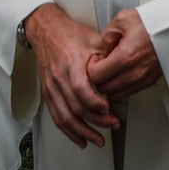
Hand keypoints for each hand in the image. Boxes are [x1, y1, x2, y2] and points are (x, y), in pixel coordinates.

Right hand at [25, 4, 119, 147]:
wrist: (46, 30)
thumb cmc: (70, 34)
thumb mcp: (94, 39)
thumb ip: (107, 56)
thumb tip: (122, 70)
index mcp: (71, 62)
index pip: (81, 89)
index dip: (95, 102)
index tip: (109, 108)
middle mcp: (59, 77)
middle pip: (76, 107)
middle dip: (96, 121)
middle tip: (112, 125)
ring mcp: (51, 87)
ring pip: (65, 117)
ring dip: (83, 132)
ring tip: (98, 139)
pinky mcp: (48, 93)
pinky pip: (57, 116)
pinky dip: (68, 131)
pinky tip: (80, 139)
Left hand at [87, 8, 162, 100]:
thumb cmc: (152, 22)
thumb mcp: (123, 19)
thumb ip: (106, 35)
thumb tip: (102, 49)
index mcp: (126, 56)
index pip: (96, 76)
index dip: (91, 67)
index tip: (96, 60)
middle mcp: (135, 71)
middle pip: (104, 88)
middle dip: (99, 77)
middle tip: (102, 64)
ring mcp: (143, 78)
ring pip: (116, 94)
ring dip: (110, 83)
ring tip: (113, 68)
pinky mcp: (149, 81)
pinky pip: (128, 92)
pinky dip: (121, 86)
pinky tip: (122, 72)